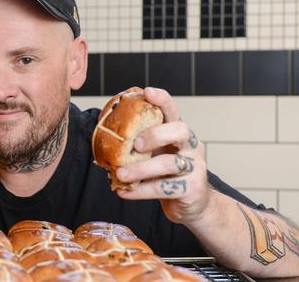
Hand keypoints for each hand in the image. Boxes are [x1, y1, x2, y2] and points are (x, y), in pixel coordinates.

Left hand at [115, 87, 210, 223]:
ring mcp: (194, 167)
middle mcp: (191, 146)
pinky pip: (164, 188)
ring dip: (141, 169)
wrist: (191, 205)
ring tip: (120, 174)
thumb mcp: (153, 155)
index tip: (147, 92)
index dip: (162, 100)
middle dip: (156, 134)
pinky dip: (141, 191)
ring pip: (170, 163)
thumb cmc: (166, 174)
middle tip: (135, 144)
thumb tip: (103, 132)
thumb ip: (138, 144)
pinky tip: (124, 191)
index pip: (173, 111)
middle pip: (180, 130)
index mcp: (179, 133)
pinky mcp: (192, 189)